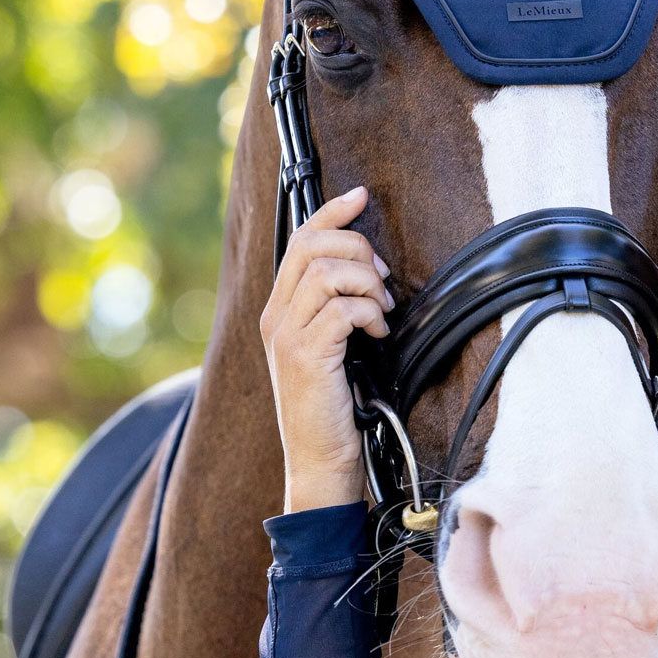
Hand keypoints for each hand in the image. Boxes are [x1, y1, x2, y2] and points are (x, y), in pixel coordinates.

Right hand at [259, 186, 391, 512]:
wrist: (320, 461)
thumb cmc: (335, 410)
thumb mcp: (333, 351)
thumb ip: (337, 311)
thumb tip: (370, 270)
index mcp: (279, 310)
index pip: (299, 240)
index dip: (331, 212)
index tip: (361, 196)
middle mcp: (276, 316)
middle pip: (311, 245)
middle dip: (357, 249)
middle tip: (382, 281)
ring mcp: (287, 335)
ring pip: (327, 271)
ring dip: (367, 284)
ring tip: (382, 312)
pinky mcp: (306, 354)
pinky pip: (341, 308)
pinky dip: (368, 313)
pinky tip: (378, 334)